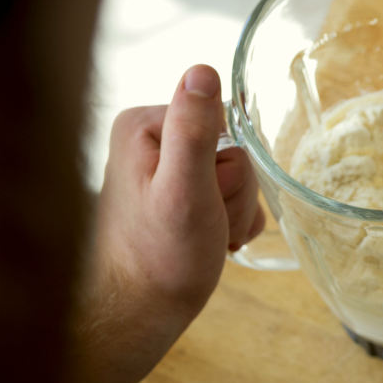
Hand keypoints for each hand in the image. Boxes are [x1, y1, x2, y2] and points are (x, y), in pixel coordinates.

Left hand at [70, 65, 262, 382]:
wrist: (143, 312)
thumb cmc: (161, 257)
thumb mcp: (185, 188)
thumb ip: (194, 130)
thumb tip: (203, 70)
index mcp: (145, 125)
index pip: (225, 122)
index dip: (230, 166)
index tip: (208, 197)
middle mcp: (152, 141)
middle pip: (234, 151)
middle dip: (233, 194)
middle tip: (207, 223)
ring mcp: (167, 170)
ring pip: (240, 178)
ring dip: (235, 213)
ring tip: (207, 237)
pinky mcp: (181, 196)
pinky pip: (233, 198)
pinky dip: (232, 224)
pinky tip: (211, 242)